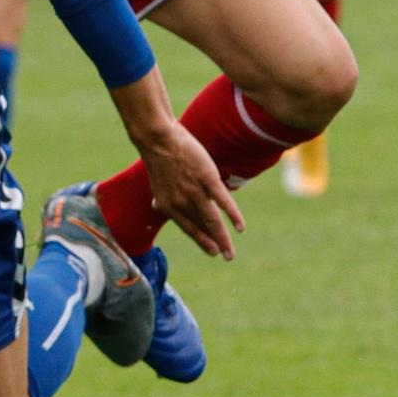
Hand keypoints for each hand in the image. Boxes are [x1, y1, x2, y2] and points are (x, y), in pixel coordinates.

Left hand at [136, 122, 244, 260]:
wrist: (158, 139)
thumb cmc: (159, 157)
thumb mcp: (157, 183)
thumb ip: (163, 197)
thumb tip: (158, 206)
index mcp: (168, 206)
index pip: (188, 227)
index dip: (201, 240)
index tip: (211, 251)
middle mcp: (181, 203)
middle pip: (202, 228)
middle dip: (215, 244)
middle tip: (226, 257)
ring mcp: (194, 191)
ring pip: (212, 220)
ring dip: (223, 238)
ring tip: (230, 252)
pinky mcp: (207, 179)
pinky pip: (223, 201)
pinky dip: (232, 215)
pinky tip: (240, 227)